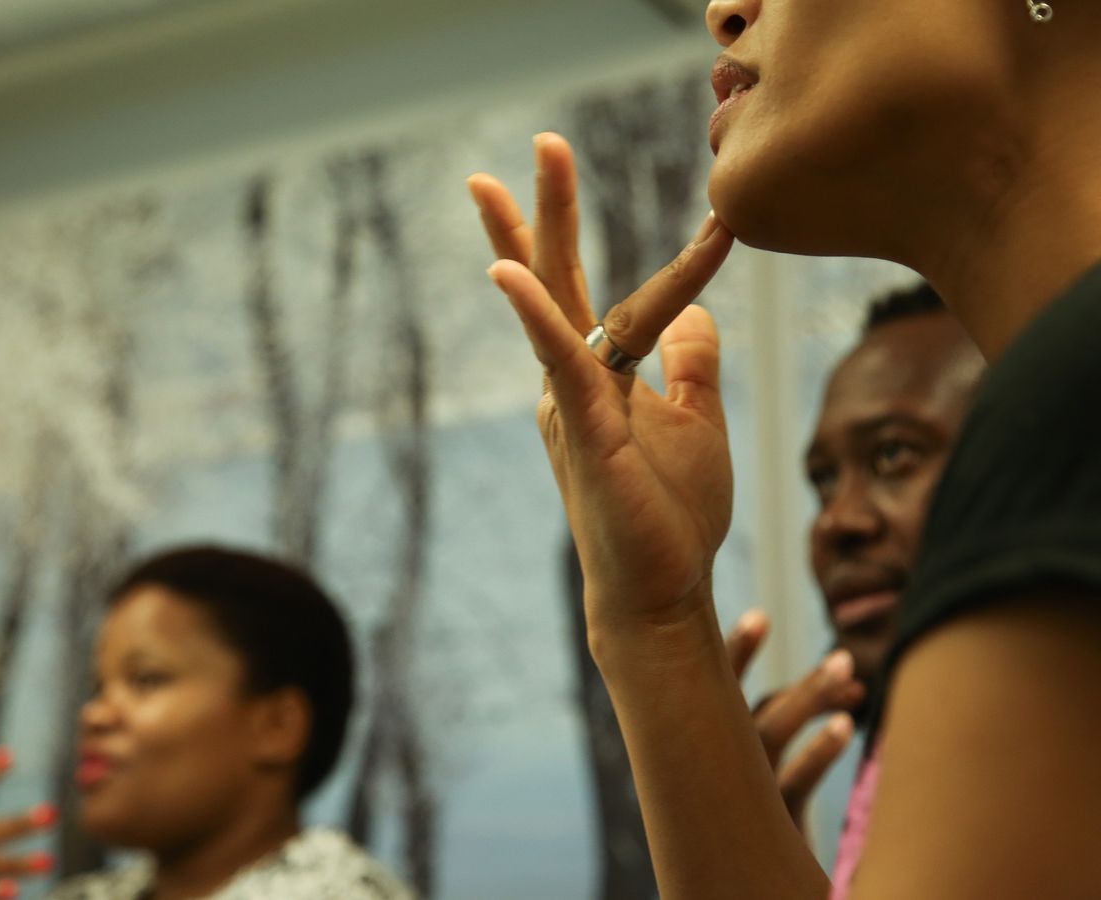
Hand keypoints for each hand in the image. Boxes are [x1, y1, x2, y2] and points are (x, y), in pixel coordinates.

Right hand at [469, 133, 735, 629]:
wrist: (660, 592)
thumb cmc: (674, 513)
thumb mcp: (699, 420)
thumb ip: (694, 361)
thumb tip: (698, 308)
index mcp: (600, 377)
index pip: (605, 295)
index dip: (639, 250)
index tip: (679, 208)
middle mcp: (574, 382)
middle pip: (559, 282)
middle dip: (548, 212)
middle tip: (543, 145)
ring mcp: (572, 404)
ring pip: (553, 305)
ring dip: (536, 235)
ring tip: (512, 173)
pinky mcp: (581, 431)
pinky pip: (561, 362)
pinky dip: (535, 316)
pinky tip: (508, 272)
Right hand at [725, 610, 863, 829]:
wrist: (747, 887)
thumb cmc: (757, 825)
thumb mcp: (753, 777)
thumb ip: (772, 727)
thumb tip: (840, 673)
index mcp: (704, 749)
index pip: (712, 690)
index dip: (736, 652)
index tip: (760, 616)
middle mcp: (715, 765)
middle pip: (738, 702)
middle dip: (760, 660)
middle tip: (782, 620)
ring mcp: (742, 795)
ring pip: (770, 732)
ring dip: (808, 694)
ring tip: (847, 667)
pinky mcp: (771, 826)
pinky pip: (795, 782)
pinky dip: (819, 751)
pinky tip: (847, 726)